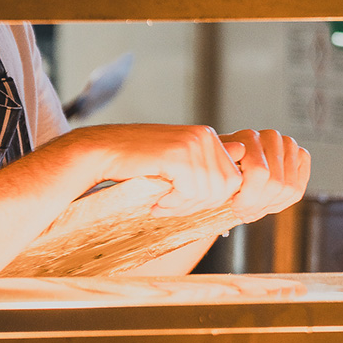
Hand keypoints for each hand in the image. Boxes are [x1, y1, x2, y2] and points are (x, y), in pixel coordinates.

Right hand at [70, 123, 244, 218]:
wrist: (104, 151)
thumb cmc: (138, 162)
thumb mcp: (177, 163)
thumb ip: (205, 169)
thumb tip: (238, 166)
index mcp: (207, 137)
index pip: (232, 180)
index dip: (210, 199)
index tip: (184, 202)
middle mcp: (205, 136)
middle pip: (225, 188)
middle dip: (199, 205)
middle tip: (170, 206)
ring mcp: (192, 143)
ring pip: (208, 193)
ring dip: (183, 207)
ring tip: (161, 203)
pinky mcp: (177, 155)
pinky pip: (190, 193)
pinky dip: (174, 204)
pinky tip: (157, 201)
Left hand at [219, 129, 309, 224]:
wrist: (235, 161)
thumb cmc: (223, 167)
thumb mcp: (215, 169)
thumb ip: (223, 165)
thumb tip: (238, 154)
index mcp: (250, 136)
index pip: (258, 173)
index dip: (247, 197)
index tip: (234, 206)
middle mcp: (273, 137)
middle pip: (275, 183)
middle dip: (257, 204)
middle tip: (243, 212)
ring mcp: (289, 146)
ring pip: (288, 189)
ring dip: (268, 206)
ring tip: (252, 210)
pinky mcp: (302, 156)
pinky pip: (297, 190)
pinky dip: (281, 202)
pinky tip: (265, 204)